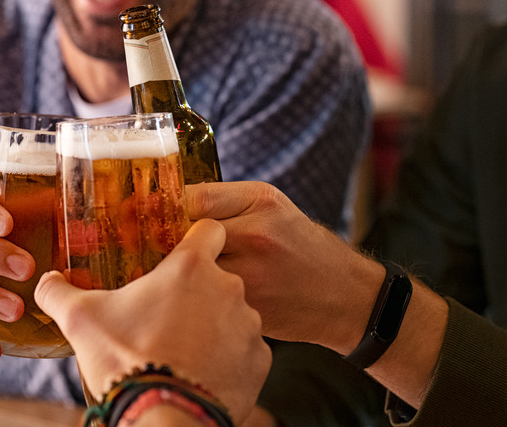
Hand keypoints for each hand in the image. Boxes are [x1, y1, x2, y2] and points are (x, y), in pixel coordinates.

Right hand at [35, 219, 270, 424]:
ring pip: (233, 313)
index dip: (196, 238)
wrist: (164, 417)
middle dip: (197, 292)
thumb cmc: (125, 361)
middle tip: (168, 315)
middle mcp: (228, 288)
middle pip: (217, 277)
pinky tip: (202, 370)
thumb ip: (60, 293)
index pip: (209, 230)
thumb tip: (46, 282)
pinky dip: (228, 357)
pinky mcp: (259, 360)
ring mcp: (248, 326)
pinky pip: (245, 349)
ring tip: (183, 348)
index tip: (182, 253)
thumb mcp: (82, 320)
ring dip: (213, 324)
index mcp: (190, 268)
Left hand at [185, 181, 383, 353]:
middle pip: (187, 236)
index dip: (171, 210)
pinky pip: (205, 298)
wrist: (344, 295)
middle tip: (167, 249)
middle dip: (174, 244)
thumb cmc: (300, 246)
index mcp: (260, 202)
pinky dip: (198, 297)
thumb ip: (224, 203)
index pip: (192, 199)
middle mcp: (256, 235)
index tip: (163, 219)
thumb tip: (169, 206)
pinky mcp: (247, 308)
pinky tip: (205, 296)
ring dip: (183, 274)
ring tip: (186, 274)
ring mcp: (252, 275)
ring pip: (193, 271)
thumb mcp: (271, 207)